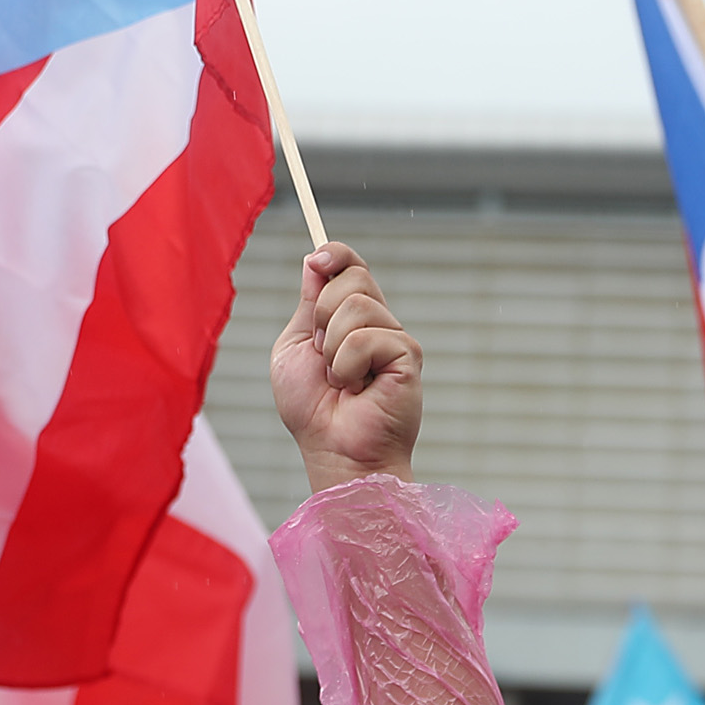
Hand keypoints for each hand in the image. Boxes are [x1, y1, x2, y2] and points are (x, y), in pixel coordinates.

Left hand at [271, 243, 420, 491]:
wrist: (334, 450)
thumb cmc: (312, 411)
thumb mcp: (295, 347)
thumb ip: (308, 304)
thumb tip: (316, 259)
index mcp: (350, 318)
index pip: (351, 266)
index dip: (336, 254)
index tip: (317, 261)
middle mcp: (377, 324)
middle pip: (354, 276)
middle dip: (323, 314)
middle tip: (323, 355)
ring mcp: (395, 339)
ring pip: (359, 306)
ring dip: (333, 348)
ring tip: (341, 381)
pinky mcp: (409, 356)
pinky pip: (368, 338)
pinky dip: (348, 365)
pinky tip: (357, 390)